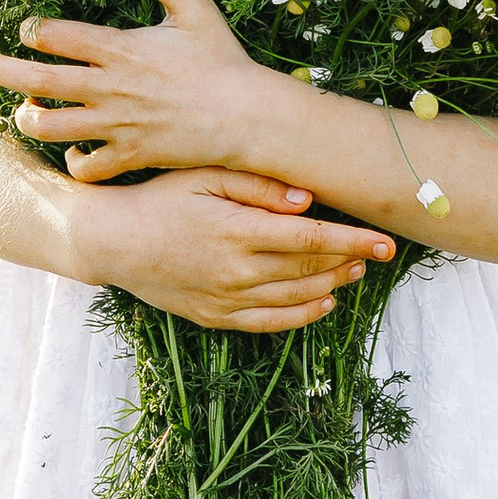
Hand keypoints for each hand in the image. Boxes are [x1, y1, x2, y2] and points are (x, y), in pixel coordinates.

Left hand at [0, 0, 272, 182]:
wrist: (247, 117)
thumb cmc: (222, 60)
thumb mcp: (193, 8)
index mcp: (118, 48)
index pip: (55, 36)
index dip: (32, 30)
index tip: (27, 28)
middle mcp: (108, 88)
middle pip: (36, 80)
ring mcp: (115, 125)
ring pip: (50, 127)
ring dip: (29, 118)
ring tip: (24, 111)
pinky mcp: (129, 156)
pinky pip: (86, 167)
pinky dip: (73, 162)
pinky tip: (72, 152)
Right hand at [72, 165, 394, 333]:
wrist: (111, 241)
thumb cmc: (159, 197)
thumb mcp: (205, 175)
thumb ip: (258, 186)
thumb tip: (307, 201)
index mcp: (238, 231)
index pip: (312, 240)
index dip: (354, 240)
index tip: (386, 241)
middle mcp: (236, 271)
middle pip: (310, 270)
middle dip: (349, 261)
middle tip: (375, 252)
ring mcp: (226, 299)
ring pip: (296, 299)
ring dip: (333, 287)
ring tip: (356, 272)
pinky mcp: (215, 317)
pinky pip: (270, 323)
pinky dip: (302, 316)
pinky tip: (324, 304)